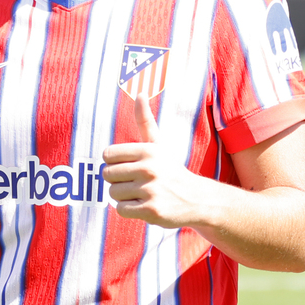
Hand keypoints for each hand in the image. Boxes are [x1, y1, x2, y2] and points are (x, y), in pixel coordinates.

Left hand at [101, 94, 204, 228]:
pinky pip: (121, 210)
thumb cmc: (170, 170)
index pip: (108, 155)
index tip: (130, 166)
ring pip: (113, 193)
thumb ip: (144, 120)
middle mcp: (149, 168)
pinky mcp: (151, 211)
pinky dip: (129, 210)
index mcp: (148, 150)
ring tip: (142, 194)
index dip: (115, 162)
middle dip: (118, 180)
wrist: (197, 199)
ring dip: (124, 196)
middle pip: (107, 174)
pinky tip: (145, 205)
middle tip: (137, 182)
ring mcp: (151, 190)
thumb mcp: (158, 144)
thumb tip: (140, 93)